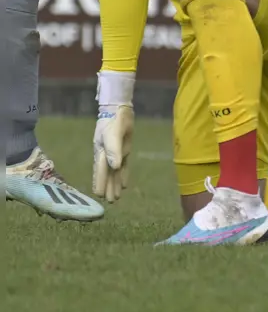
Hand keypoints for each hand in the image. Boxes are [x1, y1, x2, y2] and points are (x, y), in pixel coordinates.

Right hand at [92, 70, 134, 202]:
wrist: (119, 109)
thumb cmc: (115, 121)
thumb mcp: (114, 135)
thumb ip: (114, 151)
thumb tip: (114, 168)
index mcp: (101, 152)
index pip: (101, 171)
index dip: (100, 183)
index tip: (99, 195)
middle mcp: (107, 155)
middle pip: (107, 174)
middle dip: (108, 187)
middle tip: (110, 202)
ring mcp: (115, 153)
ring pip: (115, 172)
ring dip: (115, 184)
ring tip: (116, 198)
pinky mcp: (123, 149)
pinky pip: (123, 165)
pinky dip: (123, 175)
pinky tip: (124, 184)